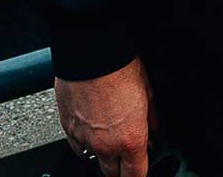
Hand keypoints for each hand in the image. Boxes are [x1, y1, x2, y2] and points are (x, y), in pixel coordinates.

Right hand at [56, 58, 158, 176]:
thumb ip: (151, 120)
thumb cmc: (121, 69)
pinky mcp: (68, 131)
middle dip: (122, 169)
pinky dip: (86, 145)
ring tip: (111, 140)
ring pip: (94, 161)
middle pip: (112, 174)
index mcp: (130, 139)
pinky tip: (94, 133)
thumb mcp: (149, 93)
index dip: (140, 173)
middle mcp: (105, 145)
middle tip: (128, 156)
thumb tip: (154, 133)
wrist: (93, 56)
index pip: (136, 174)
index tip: (142, 169)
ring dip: (104, 155)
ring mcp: (84, 140)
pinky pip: (78, 148)